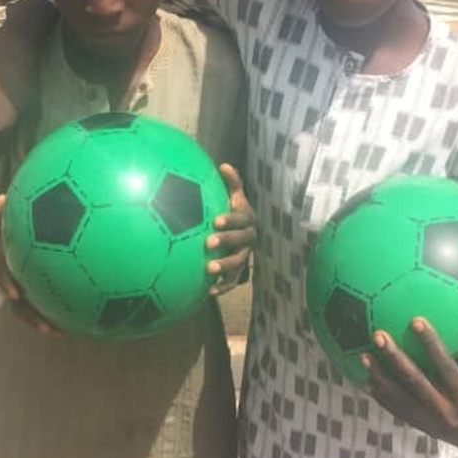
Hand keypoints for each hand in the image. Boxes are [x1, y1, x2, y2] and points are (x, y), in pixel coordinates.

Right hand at [0, 197, 62, 334]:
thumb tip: (0, 198)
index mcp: (2, 270)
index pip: (4, 277)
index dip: (8, 284)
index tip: (15, 292)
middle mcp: (9, 286)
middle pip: (17, 305)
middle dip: (30, 315)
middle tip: (47, 326)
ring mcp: (17, 296)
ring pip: (27, 313)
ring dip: (42, 323)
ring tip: (61, 332)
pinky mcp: (28, 299)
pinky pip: (39, 310)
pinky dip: (56, 316)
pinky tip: (76, 321)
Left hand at [206, 164, 255, 295]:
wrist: (244, 231)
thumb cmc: (234, 210)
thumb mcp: (236, 196)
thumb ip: (232, 182)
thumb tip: (223, 165)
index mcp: (248, 220)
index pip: (240, 220)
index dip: (230, 220)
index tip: (215, 220)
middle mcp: (249, 239)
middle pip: (241, 242)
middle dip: (225, 242)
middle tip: (207, 243)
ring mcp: (245, 256)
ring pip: (238, 264)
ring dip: (225, 267)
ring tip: (208, 270)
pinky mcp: (240, 271)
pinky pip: (233, 281)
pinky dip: (222, 288)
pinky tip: (207, 292)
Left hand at [363, 319, 457, 454]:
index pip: (446, 367)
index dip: (431, 344)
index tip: (415, 320)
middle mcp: (446, 413)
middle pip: (415, 383)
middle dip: (395, 358)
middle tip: (378, 335)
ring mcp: (432, 422)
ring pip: (401, 399)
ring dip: (381, 377)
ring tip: (363, 356)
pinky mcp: (424, 427)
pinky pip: (399, 411)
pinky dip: (383, 397)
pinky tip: (365, 380)